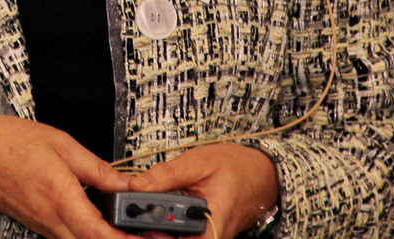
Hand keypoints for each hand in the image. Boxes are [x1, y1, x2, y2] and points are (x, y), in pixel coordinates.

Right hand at [0, 113, 135, 238]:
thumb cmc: (8, 142)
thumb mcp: (60, 143)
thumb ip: (96, 167)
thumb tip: (126, 184)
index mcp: (60, 195)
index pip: (99, 232)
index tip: (148, 237)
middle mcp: (51, 218)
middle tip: (147, 235)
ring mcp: (42, 225)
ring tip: (127, 229)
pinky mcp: (36, 224)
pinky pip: (66, 237)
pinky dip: (86, 234)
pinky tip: (98, 222)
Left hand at [125, 143, 278, 238]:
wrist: (264, 172)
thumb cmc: (238, 166)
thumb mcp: (199, 161)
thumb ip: (167, 174)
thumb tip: (136, 185)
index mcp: (214, 220)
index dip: (157, 237)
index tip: (137, 228)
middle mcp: (214, 235)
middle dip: (152, 235)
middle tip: (129, 224)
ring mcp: (211, 236)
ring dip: (157, 232)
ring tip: (137, 218)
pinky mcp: (207, 234)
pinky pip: (186, 237)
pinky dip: (166, 229)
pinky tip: (151, 218)